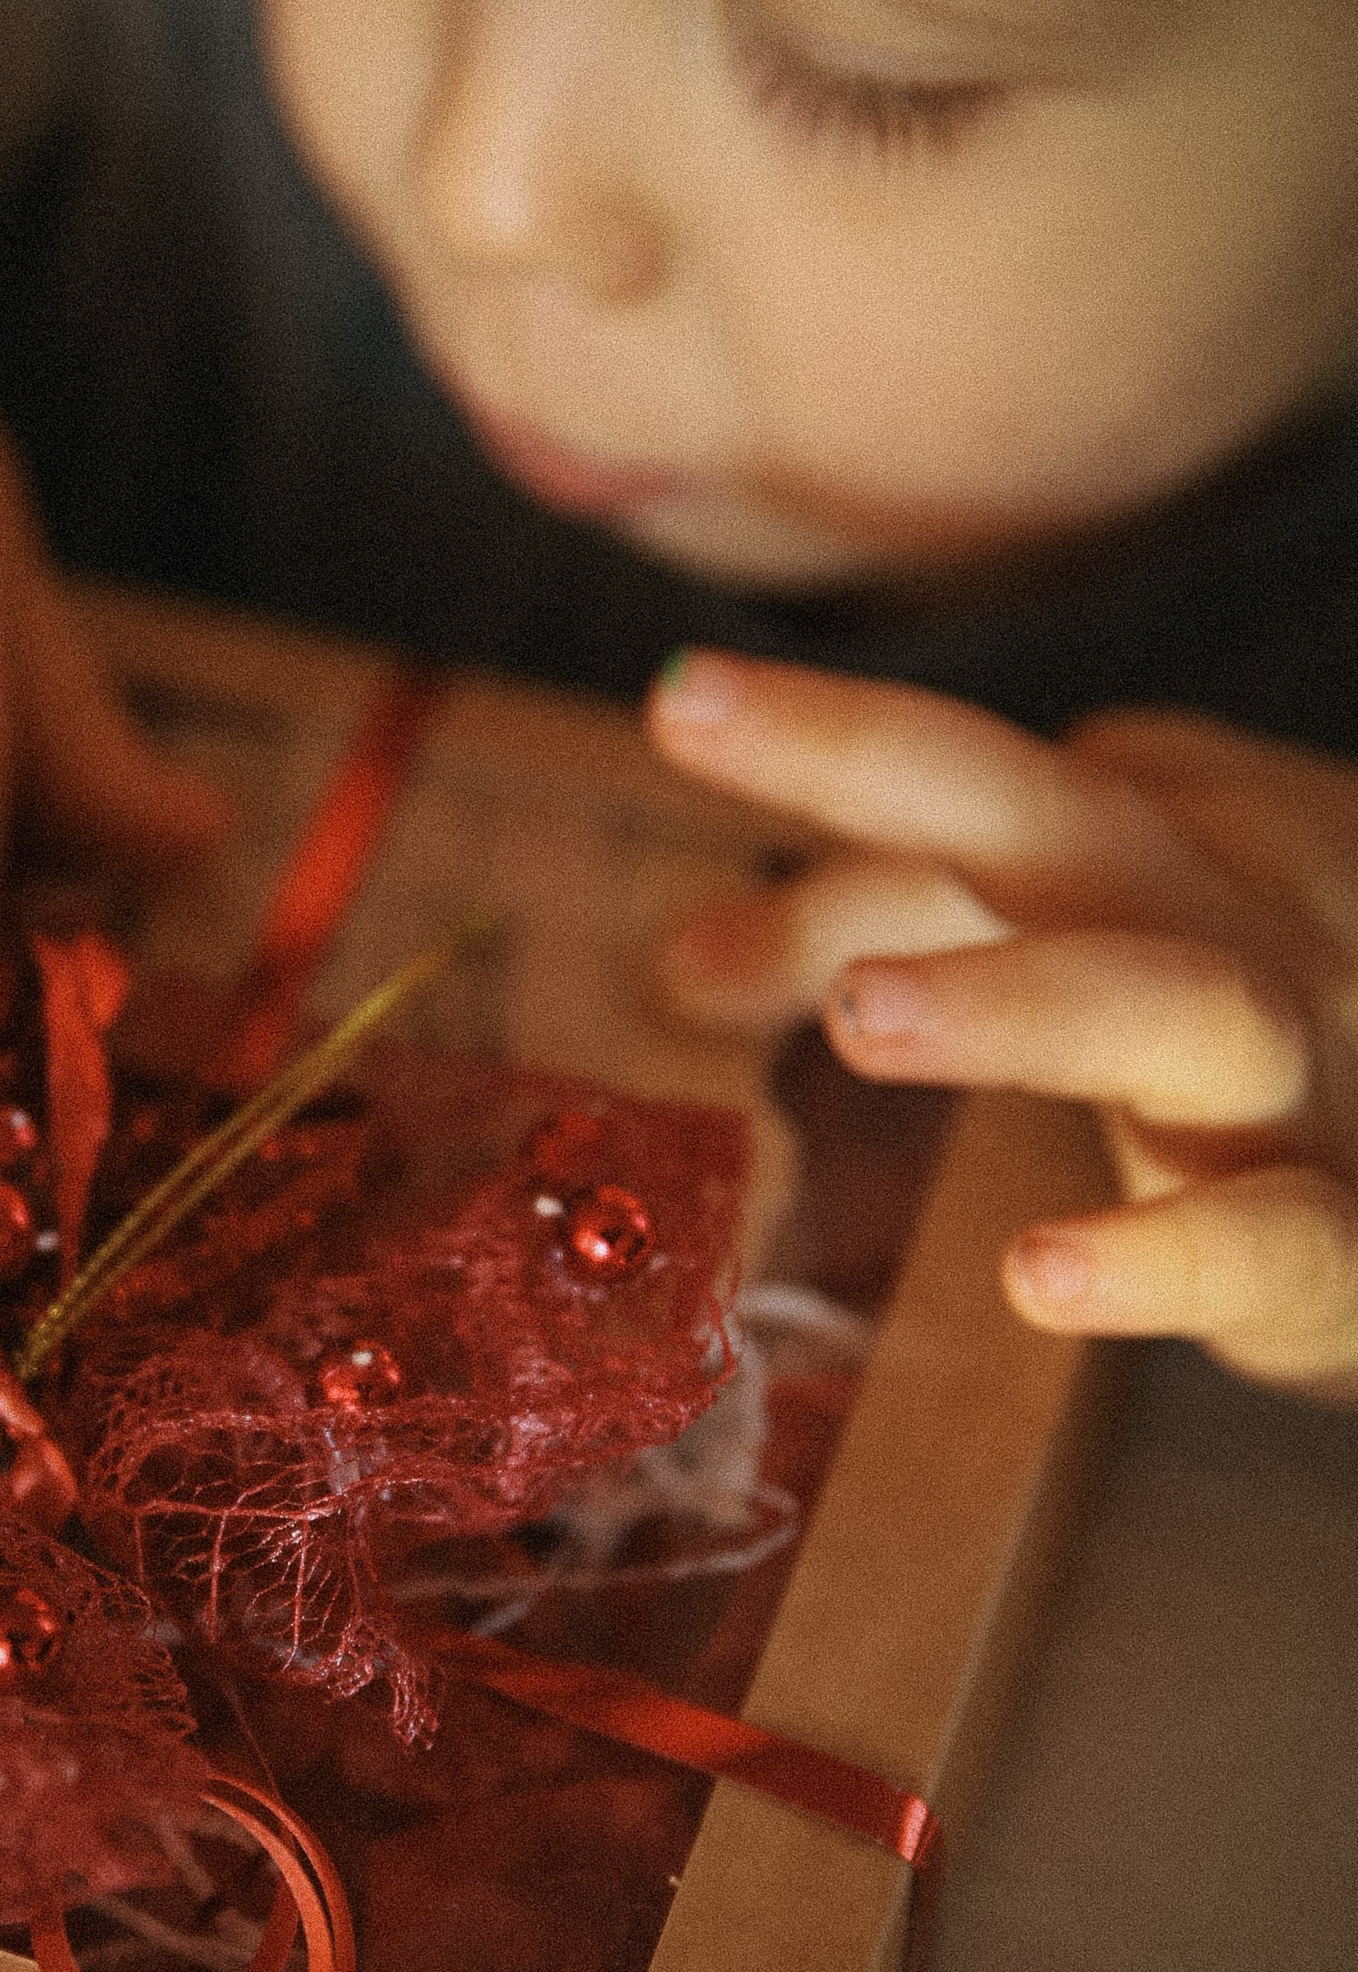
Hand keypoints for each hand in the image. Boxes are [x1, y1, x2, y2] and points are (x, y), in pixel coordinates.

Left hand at [646, 651, 1357, 1401]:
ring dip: (1024, 999)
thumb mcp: (1078, 946)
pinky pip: (1278, 1237)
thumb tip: (681, 959)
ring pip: (1186, 1007)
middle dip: (899, 774)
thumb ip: (879, 937)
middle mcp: (1238, 923)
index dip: (829, 735)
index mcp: (1155, 845)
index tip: (679, 697)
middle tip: (709, 733)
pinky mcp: (1349, 1239)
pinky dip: (1171, 1254)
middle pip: (1075, 826)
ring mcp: (1308, 1071)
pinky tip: (1042, 1274)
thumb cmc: (1257, 1033)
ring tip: (867, 1015)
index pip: (978, 779)